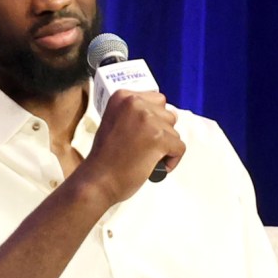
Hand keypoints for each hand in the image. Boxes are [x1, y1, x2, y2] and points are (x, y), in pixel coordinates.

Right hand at [78, 89, 185, 204]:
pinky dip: (171, 162)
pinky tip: (153, 167)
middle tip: (140, 148)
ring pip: (174, 132)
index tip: (138, 136)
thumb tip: (168, 115)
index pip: (157, 101)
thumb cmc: (106, 158)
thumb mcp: (116, 122)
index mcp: (123, 96)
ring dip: (165, 148)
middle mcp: (135, 102)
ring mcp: (148, 119)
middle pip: (168, 115)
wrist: (98, 181)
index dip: (153, 121)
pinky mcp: (159, 138)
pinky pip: (180, 148)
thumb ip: (136, 114)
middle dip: (160, 133)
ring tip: (144, 158)